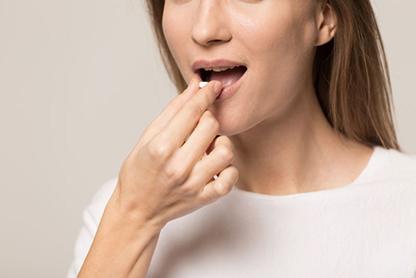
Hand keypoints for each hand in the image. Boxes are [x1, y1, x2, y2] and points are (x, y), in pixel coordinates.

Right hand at [112, 73, 238, 229]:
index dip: (205, 93)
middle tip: (199, 125)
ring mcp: (193, 184)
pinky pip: (231, 177)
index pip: (192, 111)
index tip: (212, 86)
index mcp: (161, 148)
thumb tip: (194, 86)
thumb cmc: (138, 172)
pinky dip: (227, 168)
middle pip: (211, 126)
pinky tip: (214, 166)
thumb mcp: (147, 137)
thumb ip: (173, 111)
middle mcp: (178, 166)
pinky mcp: (204, 198)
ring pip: (226, 150)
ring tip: (207, 147)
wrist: (137, 210)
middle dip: (208, 119)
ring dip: (220, 143)